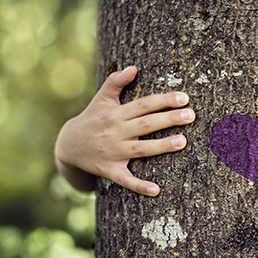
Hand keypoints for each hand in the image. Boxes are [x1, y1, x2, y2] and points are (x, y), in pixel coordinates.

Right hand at [55, 66, 195, 195]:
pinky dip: (139, 185)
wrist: (67, 146)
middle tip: (191, 115)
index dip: (163, 101)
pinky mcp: (109, 170)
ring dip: (161, 146)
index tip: (184, 98)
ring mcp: (112, 152)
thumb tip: (133, 67)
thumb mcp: (101, 99)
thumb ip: (115, 82)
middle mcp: (115, 132)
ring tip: (183, 142)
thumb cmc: (92, 119)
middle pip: (146, 124)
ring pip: (140, 150)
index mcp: (115, 113)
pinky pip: (125, 179)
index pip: (143, 105)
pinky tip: (156, 190)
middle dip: (169, 119)